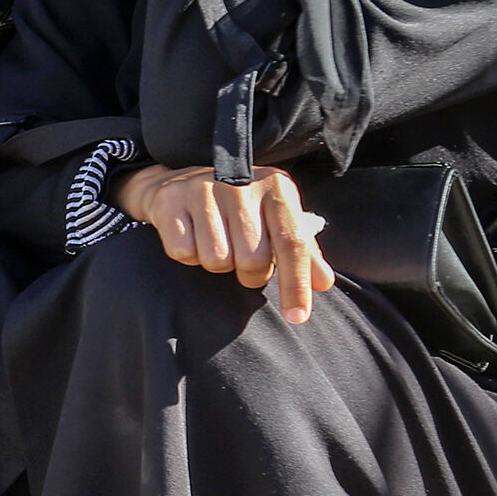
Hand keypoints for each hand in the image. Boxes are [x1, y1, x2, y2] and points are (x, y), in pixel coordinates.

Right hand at [111, 161, 334, 321]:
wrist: (183, 178)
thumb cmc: (241, 207)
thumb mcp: (276, 219)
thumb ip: (302, 250)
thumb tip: (324, 282)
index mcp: (276, 187)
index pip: (293, 243)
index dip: (296, 284)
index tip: (297, 317)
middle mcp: (241, 184)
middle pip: (253, 260)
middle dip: (248, 273)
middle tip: (241, 257)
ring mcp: (203, 189)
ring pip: (217, 260)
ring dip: (217, 263)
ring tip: (216, 242)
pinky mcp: (172, 200)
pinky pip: (185, 253)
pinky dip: (189, 255)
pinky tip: (193, 235)